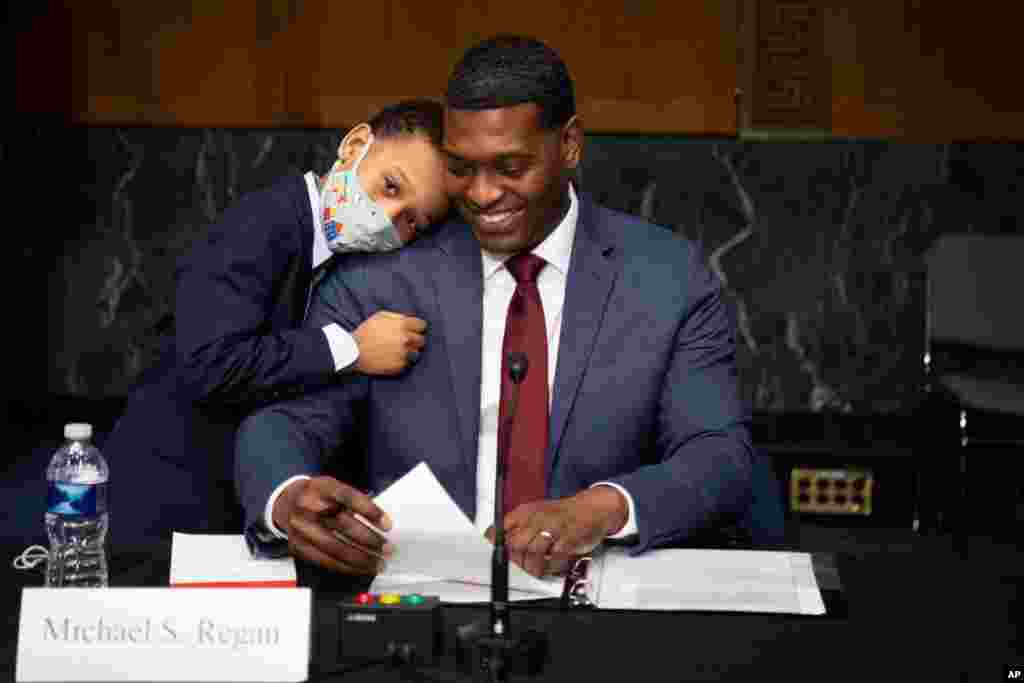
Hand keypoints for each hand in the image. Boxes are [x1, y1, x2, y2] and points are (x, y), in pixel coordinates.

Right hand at [273, 476, 393, 574]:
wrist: (286, 503)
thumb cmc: (318, 496)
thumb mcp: (333, 487)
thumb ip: (353, 501)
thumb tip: (381, 524)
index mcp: (321, 487)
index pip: (348, 497)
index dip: (369, 511)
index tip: (387, 525)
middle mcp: (308, 506)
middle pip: (343, 525)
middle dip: (370, 539)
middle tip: (388, 549)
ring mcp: (301, 528)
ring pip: (336, 547)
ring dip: (361, 558)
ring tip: (379, 563)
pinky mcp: (298, 546)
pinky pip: (326, 561)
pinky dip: (347, 566)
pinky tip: (361, 568)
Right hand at [352, 311, 425, 374]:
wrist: (353, 351)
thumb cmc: (365, 332)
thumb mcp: (379, 316)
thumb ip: (397, 317)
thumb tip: (409, 320)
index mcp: (403, 326)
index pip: (422, 326)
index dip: (417, 328)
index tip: (413, 330)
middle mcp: (406, 340)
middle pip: (421, 341)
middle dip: (414, 340)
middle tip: (404, 341)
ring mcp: (404, 354)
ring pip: (416, 353)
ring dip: (410, 352)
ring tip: (398, 351)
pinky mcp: (399, 366)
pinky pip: (407, 363)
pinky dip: (402, 361)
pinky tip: (391, 358)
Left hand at [485, 486, 627, 577]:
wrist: (592, 508)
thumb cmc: (563, 515)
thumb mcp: (536, 514)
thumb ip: (517, 528)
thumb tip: (495, 541)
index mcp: (526, 511)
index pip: (501, 527)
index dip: (493, 544)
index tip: (493, 555)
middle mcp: (538, 517)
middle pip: (515, 543)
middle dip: (517, 560)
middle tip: (522, 566)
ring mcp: (554, 527)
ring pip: (533, 551)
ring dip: (533, 566)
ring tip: (538, 569)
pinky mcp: (569, 537)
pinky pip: (554, 556)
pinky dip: (552, 566)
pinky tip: (554, 565)